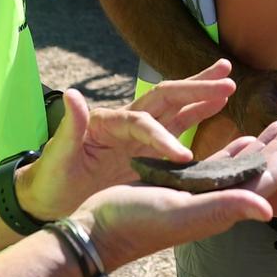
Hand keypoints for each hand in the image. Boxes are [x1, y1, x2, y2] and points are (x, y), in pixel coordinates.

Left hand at [18, 67, 233, 220]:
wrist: (47, 198)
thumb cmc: (50, 179)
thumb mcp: (57, 156)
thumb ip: (70, 126)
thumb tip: (73, 94)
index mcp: (107, 122)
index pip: (143, 124)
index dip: (163, 138)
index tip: (183, 157)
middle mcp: (126, 122)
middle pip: (166, 99)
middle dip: (196, 89)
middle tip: (226, 79)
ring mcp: (137, 135)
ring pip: (175, 109)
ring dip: (201, 95)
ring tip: (228, 83)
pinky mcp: (145, 149)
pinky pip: (176, 129)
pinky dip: (197, 116)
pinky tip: (216, 109)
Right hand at [78, 119, 276, 269]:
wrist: (98, 231)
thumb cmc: (137, 223)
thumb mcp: (182, 213)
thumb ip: (224, 207)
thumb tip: (267, 209)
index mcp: (221, 208)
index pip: (263, 180)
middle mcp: (216, 201)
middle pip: (259, 171)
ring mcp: (201, 194)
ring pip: (242, 166)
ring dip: (264, 146)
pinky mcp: (183, 187)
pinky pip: (219, 166)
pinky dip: (236, 150)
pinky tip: (245, 138)